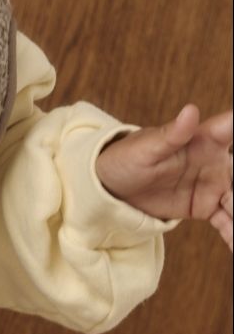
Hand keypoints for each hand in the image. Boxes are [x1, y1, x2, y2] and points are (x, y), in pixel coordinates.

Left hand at [95, 104, 233, 250]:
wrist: (111, 187)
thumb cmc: (126, 158)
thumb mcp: (146, 148)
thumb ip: (171, 134)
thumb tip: (191, 112)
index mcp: (204, 140)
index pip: (233, 129)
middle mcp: (216, 161)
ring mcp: (215, 185)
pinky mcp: (207, 206)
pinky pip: (229, 222)